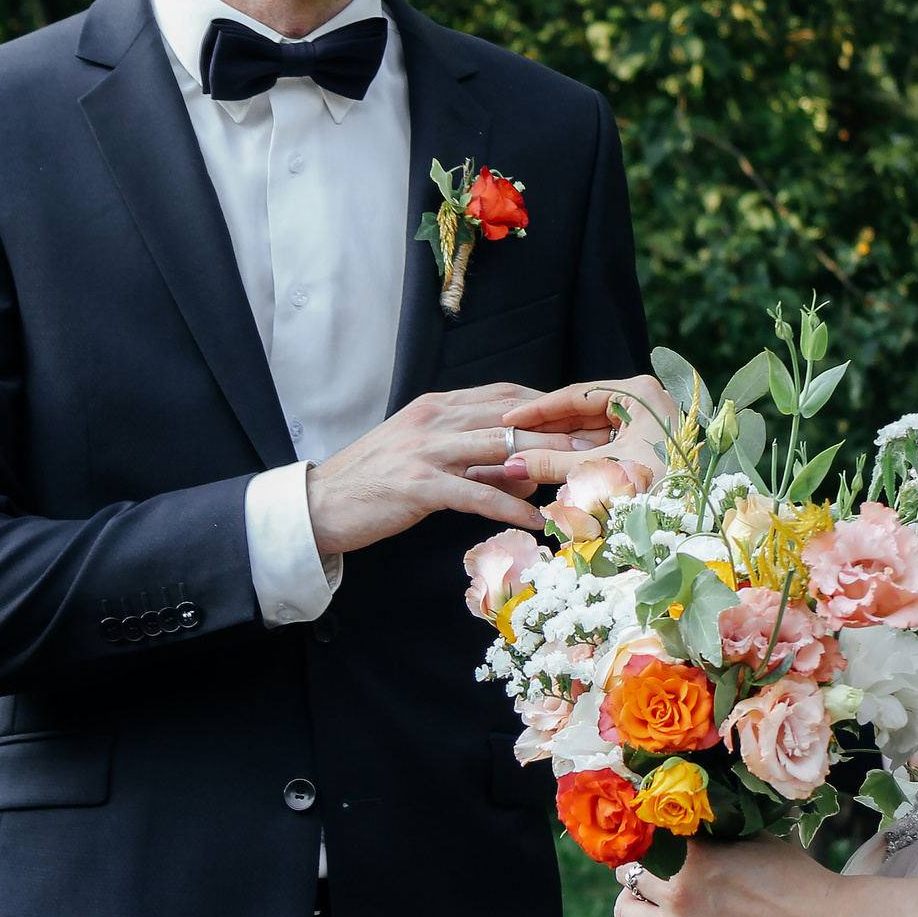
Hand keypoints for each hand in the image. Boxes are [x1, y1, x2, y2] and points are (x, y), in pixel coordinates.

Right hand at [306, 383, 578, 553]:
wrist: (319, 504)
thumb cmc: (373, 483)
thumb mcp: (421, 454)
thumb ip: (468, 455)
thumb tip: (520, 471)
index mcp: (435, 406)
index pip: (503, 395)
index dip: (547, 406)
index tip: (581, 418)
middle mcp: (433, 420)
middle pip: (510, 417)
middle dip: (557, 429)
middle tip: (598, 443)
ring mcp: (425, 450)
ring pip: (499, 449)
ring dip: (545, 462)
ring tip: (581, 476)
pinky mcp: (418, 485)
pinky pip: (476, 494)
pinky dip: (509, 507)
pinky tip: (535, 521)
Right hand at [495, 374, 676, 491]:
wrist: (698, 520)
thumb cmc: (658, 489)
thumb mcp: (600, 473)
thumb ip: (554, 465)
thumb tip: (512, 463)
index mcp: (639, 393)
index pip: (576, 394)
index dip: (538, 409)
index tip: (509, 418)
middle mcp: (645, 400)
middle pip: (583, 409)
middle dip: (547, 426)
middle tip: (512, 435)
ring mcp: (647, 421)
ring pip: (592, 428)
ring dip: (561, 441)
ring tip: (524, 449)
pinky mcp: (647, 442)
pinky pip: (605, 442)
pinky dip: (580, 453)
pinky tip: (552, 461)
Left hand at [613, 837, 845, 916]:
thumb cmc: (794, 879)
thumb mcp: (752, 838)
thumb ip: (713, 830)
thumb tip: (687, 816)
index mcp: (696, 853)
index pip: (644, 837)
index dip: (646, 837)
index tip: (651, 840)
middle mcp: (680, 891)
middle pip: (629, 873)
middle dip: (639, 870)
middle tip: (653, 873)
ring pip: (624, 912)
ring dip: (631, 904)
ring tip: (646, 904)